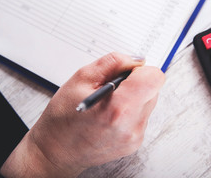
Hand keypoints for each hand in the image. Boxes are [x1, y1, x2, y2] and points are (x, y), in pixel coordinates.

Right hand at [0, 52, 164, 176]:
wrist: (56, 151)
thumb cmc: (63, 117)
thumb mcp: (81, 78)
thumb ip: (113, 63)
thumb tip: (137, 60)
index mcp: (119, 108)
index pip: (154, 77)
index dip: (140, 69)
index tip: (125, 72)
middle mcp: (132, 126)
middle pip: (154, 89)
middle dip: (136, 82)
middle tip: (112, 88)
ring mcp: (135, 137)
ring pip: (149, 101)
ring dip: (133, 96)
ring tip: (109, 102)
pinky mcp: (135, 142)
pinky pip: (142, 115)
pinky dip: (130, 110)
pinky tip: (110, 114)